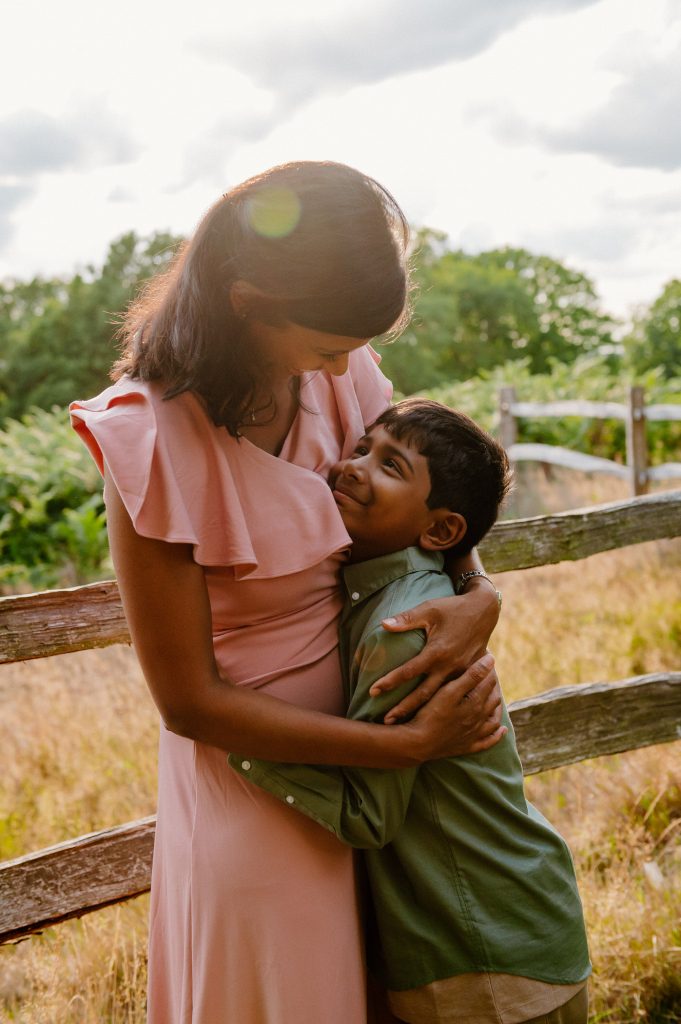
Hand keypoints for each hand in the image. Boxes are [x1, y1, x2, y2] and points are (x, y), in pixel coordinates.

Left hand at [371, 587, 499, 723]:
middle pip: (423, 694)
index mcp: (437, 651)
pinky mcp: (468, 675)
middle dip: (404, 708)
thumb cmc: (453, 609)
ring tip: (404, 725)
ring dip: (422, 712)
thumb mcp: (429, 609)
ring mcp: (461, 673)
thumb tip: (383, 624)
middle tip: (386, 722)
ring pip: (439, 699)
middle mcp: (449, 666)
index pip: (409, 671)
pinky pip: (455, 696)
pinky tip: (432, 718)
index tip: (373, 691)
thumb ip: (406, 619)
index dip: (390, 681)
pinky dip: (442, 707)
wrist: (484, 610)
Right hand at [405, 652, 505, 759]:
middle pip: (492, 700)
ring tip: (497, 698)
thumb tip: (491, 661)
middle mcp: (479, 719)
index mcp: (476, 704)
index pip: (488, 683)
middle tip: (490, 675)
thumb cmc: (431, 714)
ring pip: (493, 719)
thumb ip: (471, 676)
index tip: (487, 660)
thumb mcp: (449, 691)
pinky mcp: (467, 746)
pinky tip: (502, 730)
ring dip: (497, 708)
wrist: (418, 743)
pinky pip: (487, 742)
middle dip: (493, 686)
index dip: (488, 671)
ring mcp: (474, 735)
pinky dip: (497, 735)